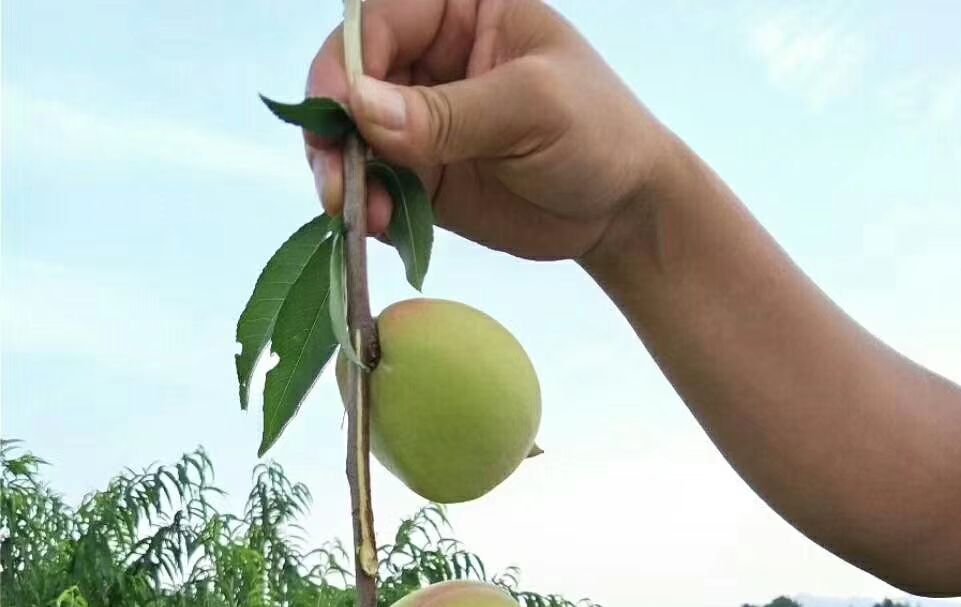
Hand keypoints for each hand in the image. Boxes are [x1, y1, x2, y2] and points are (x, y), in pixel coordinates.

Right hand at [305, 0, 669, 261]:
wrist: (623, 210)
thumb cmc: (597, 133)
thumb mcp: (531, 108)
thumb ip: (448, 112)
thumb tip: (362, 109)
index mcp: (459, 9)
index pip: (378, 21)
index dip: (347, 65)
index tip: (340, 116)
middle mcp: (431, 59)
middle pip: (351, 80)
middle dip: (334, 129)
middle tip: (335, 179)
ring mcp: (422, 122)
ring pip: (355, 138)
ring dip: (344, 175)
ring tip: (356, 213)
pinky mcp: (423, 178)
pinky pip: (376, 186)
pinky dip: (367, 208)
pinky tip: (377, 227)